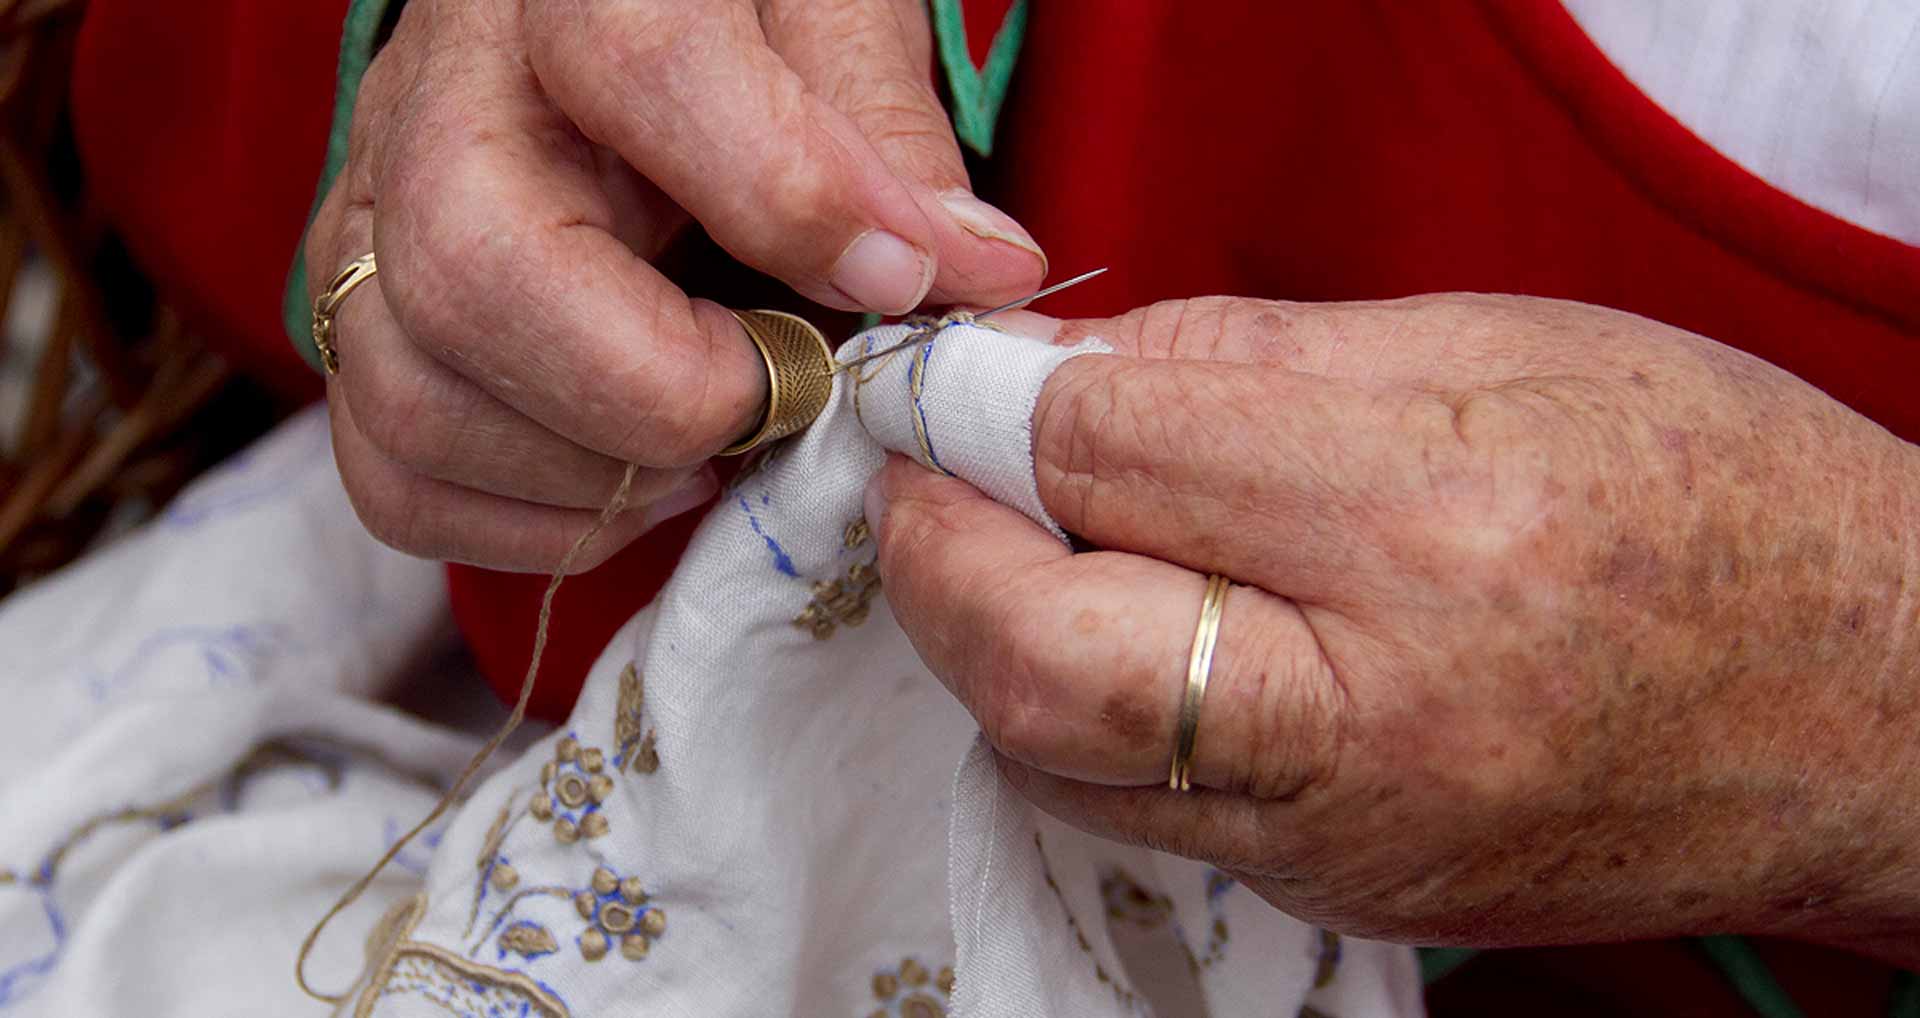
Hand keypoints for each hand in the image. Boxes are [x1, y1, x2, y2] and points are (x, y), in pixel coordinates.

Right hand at [306, 0, 1045, 570]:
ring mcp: (375, 221)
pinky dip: (528, 524)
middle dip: (661, 392)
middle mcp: (439, 101)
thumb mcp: (827, 19)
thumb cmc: (730, 21)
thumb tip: (971, 272)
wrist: (599, 37)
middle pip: (475, 277)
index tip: (901, 277)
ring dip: (598, 478)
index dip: (786, 195)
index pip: (645, 72)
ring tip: (718, 443)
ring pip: (413, 401)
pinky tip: (635, 479)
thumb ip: (886, 132)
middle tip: (783, 395)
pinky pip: (391, 477)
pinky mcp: (360, 320)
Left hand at [866, 294, 1919, 961]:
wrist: (1868, 709)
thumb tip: (1068, 368)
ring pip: (1056, 756)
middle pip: (1044, 651)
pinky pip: (1133, 813)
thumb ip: (1253, 355)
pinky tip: (1105, 640)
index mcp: (1434, 515)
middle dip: (935, 554)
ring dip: (981, 641)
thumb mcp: (1501, 347)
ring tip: (1004, 552)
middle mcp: (1388, 703)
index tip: (965, 381)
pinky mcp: (1347, 894)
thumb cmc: (1715, 498)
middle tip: (924, 483)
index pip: (1114, 454)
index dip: (995, 406)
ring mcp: (1360, 830)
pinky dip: (1068, 718)